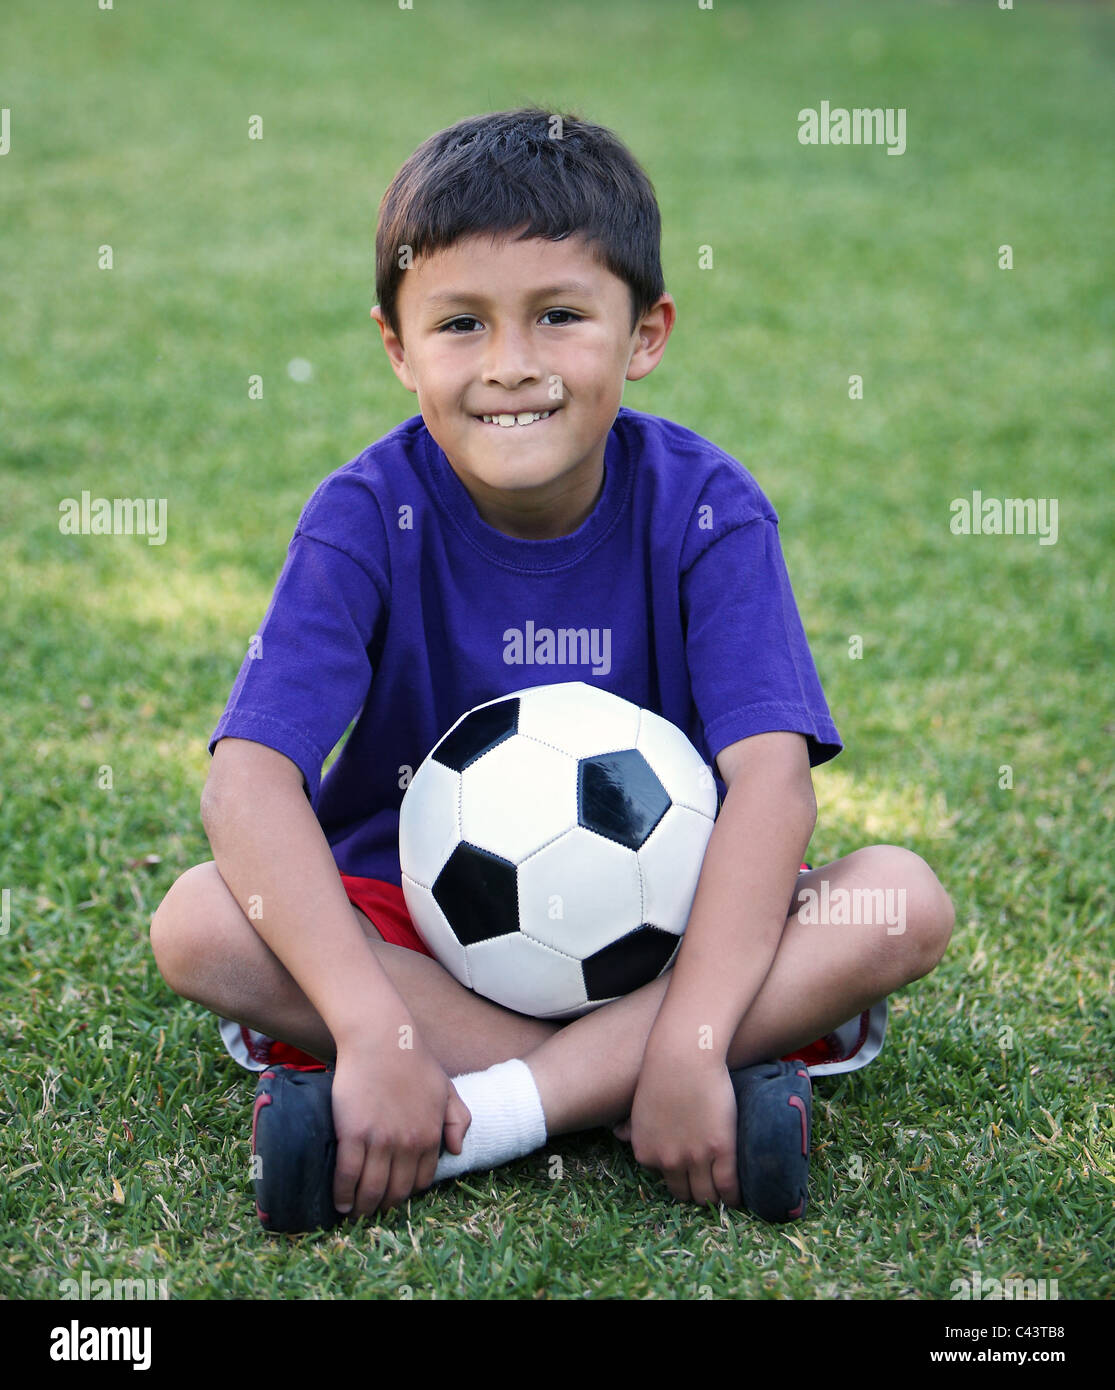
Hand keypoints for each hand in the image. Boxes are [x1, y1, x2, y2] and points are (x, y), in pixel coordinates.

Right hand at [330, 1030, 470, 1216]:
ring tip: (354, 1213)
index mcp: (430, 1135)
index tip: (394, 1195)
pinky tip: (339, 1202)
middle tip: (372, 1211)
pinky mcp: (353, 1134)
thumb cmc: (413, 1061)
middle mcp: (408, 1144)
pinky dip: (343, 1195)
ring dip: (363, 1209)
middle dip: (384, 1207)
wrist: (381, 1039)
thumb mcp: (447, 1089)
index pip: (421, 1181)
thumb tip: (455, 1151)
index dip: (406, 1192)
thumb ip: (458, 1120)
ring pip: (372, 1190)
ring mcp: (380, 1141)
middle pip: (396, 1192)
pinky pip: (348, 1176)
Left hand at [628, 1050, 740, 1207]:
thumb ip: (632, 1126)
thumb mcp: (640, 1105)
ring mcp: (695, 1157)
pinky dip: (734, 1196)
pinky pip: (728, 1186)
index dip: (679, 1174)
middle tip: (709, 1184)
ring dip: (715, 1197)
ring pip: (706, 1196)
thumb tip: (619, 1135)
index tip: (690, 1172)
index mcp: (646, 1152)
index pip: (664, 1179)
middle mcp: (667, 1160)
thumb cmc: (662, 1073)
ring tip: (725, 1191)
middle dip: (696, 1191)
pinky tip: (738, 1194)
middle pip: (684, 1193)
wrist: (683, 1055)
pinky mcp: (721, 1149)